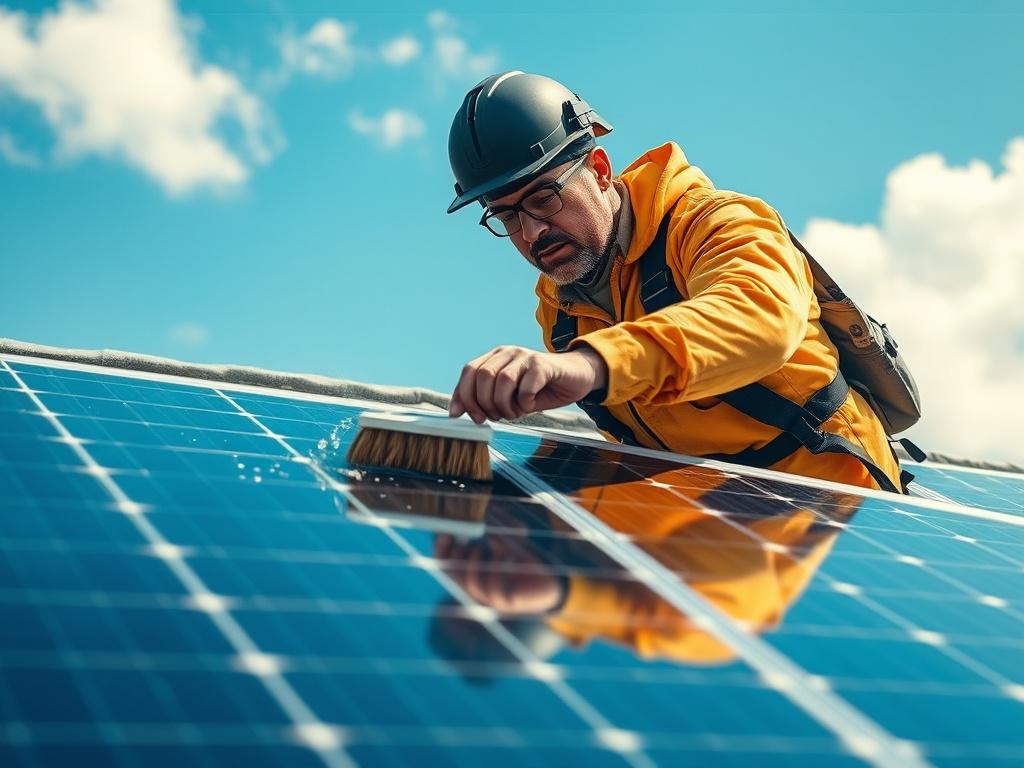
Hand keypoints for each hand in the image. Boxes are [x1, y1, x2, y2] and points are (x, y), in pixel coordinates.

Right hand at [435, 533, 564, 614]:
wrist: (549, 584)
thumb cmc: (525, 559)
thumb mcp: (513, 537)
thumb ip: (500, 523)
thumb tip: (489, 503)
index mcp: (472, 570)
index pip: (447, 563)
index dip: (441, 550)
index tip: (443, 533)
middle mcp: (477, 586)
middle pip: (453, 577)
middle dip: (450, 559)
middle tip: (456, 542)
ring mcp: (491, 597)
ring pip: (473, 586)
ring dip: (472, 565)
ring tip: (478, 548)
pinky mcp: (507, 603)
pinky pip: (496, 591)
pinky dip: (498, 571)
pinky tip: (505, 554)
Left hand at [448, 345, 607, 422]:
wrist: (577, 377)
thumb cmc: (542, 388)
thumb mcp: (511, 397)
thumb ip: (487, 400)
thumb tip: (460, 412)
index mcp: (496, 358)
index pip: (469, 371)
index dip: (464, 395)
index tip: (465, 416)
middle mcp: (508, 353)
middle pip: (483, 376)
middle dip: (485, 404)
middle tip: (497, 417)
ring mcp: (525, 356)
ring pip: (502, 381)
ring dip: (505, 405)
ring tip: (515, 413)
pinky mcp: (542, 364)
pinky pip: (525, 387)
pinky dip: (525, 402)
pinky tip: (531, 404)